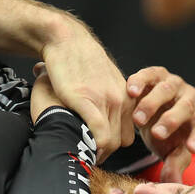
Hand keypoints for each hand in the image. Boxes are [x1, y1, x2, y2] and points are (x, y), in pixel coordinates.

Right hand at [41, 25, 131, 158]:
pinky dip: (94, 145)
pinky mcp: (88, 100)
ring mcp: (106, 100)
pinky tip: (81, 146)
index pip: (128, 135)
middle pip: (121, 142)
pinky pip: (100, 133)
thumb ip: (108, 100)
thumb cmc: (79, 62)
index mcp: (127, 97)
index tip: (95, 148)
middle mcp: (121, 99)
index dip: (111, 145)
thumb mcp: (103, 82)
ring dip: (97, 151)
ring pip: (112, 141)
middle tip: (86, 152)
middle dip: (104, 151)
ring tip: (80, 150)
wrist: (66, 40)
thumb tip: (101, 121)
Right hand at [125, 66, 194, 181]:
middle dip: (172, 121)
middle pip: (186, 106)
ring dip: (152, 104)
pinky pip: (149, 74)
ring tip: (137, 120)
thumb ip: (173, 165)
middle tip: (156, 135)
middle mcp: (189, 99)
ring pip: (167, 89)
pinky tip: (130, 91)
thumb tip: (174, 183)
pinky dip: (140, 81)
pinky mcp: (155, 74)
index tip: (191, 149)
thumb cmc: (164, 134)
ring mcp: (173, 84)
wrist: (147, 111)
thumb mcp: (168, 150)